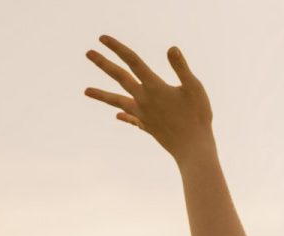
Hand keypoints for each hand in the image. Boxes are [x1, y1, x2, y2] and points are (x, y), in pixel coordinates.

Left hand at [84, 35, 213, 164]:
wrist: (193, 149)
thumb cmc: (198, 117)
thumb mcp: (195, 89)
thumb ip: (181, 68)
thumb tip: (171, 48)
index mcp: (155, 87)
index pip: (133, 62)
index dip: (118, 48)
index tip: (102, 38)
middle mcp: (144, 99)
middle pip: (120, 77)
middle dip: (104, 64)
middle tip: (88, 53)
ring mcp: (143, 114)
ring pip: (117, 101)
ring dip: (101, 95)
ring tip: (85, 91)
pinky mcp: (147, 126)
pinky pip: (131, 119)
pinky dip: (124, 116)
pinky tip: (117, 116)